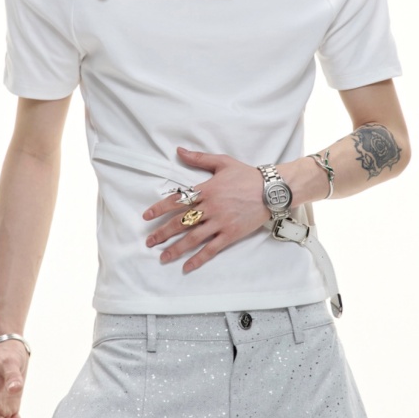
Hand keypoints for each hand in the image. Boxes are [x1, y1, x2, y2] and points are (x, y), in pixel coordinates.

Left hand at [143, 147, 269, 271]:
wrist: (271, 190)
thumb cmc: (247, 175)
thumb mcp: (222, 162)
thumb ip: (199, 158)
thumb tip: (179, 151)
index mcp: (206, 190)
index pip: (177, 200)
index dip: (160, 209)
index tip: (146, 216)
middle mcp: (210, 208)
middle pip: (181, 222)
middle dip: (162, 233)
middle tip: (149, 241)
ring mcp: (220, 222)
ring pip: (193, 238)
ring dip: (176, 248)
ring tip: (162, 257)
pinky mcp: (231, 234)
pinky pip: (212, 249)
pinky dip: (199, 258)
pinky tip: (187, 266)